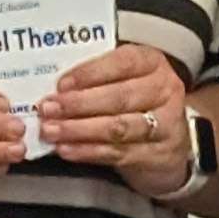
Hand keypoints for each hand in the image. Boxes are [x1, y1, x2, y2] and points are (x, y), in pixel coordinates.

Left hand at [41, 44, 198, 200]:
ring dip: (80, 130)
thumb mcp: (125, 80)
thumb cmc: (138, 103)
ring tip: (52, 131)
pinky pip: (117, 152)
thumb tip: (55, 88)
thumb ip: (96, 79)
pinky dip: (88, 151)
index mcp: (153, 63)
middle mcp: (164, 90)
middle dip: (79, 104)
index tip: (61, 84)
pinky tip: (66, 149)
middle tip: (48, 109)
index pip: (123, 63)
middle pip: (119, 97)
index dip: (90, 73)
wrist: (170, 143)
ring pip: (118, 127)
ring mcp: (165, 125)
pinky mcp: (157, 155)